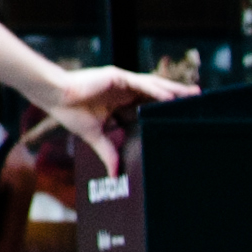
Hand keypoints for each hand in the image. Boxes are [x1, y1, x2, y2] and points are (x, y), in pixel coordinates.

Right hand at [42, 66, 194, 172]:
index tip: (179, 114)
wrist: (55, 97)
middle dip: (176, 96)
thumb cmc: (70, 112)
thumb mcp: (95, 136)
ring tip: (191, 94)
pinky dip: (155, 89)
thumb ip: (108, 152)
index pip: (147, 104)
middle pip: (155, 92)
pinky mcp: (117, 76)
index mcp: (119, 101)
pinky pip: (141, 83)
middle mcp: (123, 89)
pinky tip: (169, 95)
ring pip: (153, 85)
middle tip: (197, 99)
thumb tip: (115, 174)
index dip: (163, 107)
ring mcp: (122, 81)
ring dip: (172, 90)